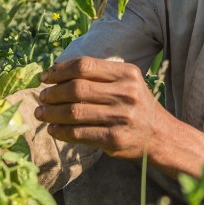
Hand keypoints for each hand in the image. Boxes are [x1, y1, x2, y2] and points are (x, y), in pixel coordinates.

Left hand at [33, 57, 165, 161]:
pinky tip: (53, 129)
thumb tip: (56, 76)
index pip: (84, 65)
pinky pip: (79, 133)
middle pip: (76, 88)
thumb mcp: (128, 83)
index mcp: (127, 74)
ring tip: (41, 114)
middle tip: (41, 97)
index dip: (59, 70)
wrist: (162, 136)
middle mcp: (125, 93)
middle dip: (52, 93)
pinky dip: (61, 131)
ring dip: (51, 113)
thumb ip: (100, 77)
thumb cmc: (137, 107)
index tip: (45, 77)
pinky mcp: (114, 139)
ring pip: (74, 111)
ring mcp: (120, 117)